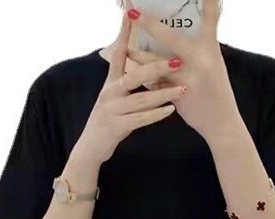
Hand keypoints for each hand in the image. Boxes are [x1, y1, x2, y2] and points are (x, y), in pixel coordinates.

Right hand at [70, 14, 186, 167]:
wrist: (91, 147)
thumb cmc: (109, 120)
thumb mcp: (116, 98)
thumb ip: (129, 83)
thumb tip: (148, 67)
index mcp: (111, 82)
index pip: (119, 53)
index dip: (124, 34)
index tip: (131, 14)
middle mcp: (110, 92)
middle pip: (135, 75)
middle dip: (157, 67)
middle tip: (178, 60)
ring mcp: (112, 109)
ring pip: (141, 98)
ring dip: (164, 93)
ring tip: (183, 88)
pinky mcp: (116, 126)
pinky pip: (140, 119)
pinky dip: (156, 114)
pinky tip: (171, 110)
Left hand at [126, 1, 242, 145]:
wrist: (221, 123)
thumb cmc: (216, 90)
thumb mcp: (214, 63)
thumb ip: (198, 48)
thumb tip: (178, 32)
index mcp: (211, 47)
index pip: (211, 15)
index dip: (208, 0)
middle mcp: (201, 59)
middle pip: (170, 37)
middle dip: (149, 24)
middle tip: (132, 12)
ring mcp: (188, 78)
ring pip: (156, 62)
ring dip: (138, 55)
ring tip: (125, 49)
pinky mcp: (178, 95)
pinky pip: (155, 83)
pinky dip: (144, 78)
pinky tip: (132, 73)